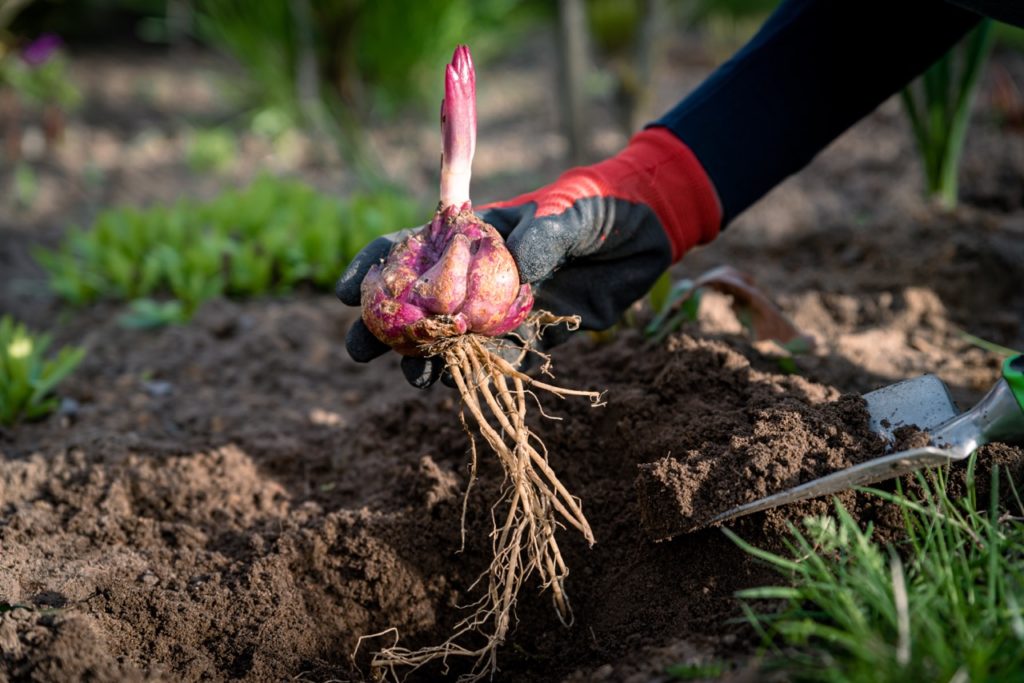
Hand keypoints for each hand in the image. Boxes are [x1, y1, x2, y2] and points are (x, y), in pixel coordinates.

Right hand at [336, 127, 721, 386]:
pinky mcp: (536, 333)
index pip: (410, 247)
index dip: (373, 269)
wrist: (647, 231)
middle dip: (385, 327)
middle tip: (360, 351)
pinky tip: (464, 389)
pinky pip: (504, 359)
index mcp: (474, 234)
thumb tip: (521, 272)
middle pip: (420, 302)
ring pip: (455, 339)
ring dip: (430, 360)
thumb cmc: (599, 205)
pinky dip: (485, 374)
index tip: (346, 294)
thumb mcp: (570, 212)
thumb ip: (544, 237)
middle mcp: (479, 274)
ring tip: (415, 380)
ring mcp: (504, 307)